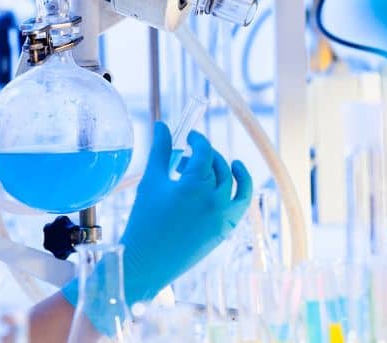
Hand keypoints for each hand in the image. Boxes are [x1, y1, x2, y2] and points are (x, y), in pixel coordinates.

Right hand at [119, 122, 251, 303]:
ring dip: (230, 170)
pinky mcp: (225, 230)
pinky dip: (241, 191)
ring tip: (224, 164)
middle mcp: (214, 200)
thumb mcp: (151, 181)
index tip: (189, 137)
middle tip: (189, 156)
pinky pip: (241, 205)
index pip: (204, 151)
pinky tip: (232, 185)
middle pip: (219, 166)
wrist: (148, 261)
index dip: (197, 139)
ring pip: (237, 185)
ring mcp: (223, 216)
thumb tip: (162, 125)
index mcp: (195, 185)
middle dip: (207, 155)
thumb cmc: (144, 221)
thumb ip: (160, 150)